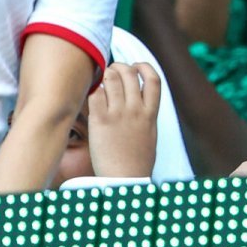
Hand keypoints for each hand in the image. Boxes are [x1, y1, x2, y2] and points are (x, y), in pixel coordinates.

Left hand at [87, 62, 160, 178]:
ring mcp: (118, 115)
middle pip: (129, 73)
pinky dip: (93, 90)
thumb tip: (140, 100)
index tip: (136, 68)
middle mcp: (136, 110)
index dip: (144, 67)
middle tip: (112, 72)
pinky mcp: (101, 121)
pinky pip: (96, 94)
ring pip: (111, 78)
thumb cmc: (136, 161)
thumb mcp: (150, 134)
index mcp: (150, 114)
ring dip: (105, 75)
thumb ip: (146, 115)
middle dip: (120, 67)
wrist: (125, 180)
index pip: (154, 78)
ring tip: (101, 82)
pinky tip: (92, 97)